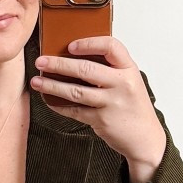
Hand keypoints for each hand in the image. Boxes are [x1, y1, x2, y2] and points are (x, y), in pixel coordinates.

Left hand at [31, 34, 165, 182]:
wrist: (145, 138)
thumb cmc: (134, 107)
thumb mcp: (129, 82)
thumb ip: (110, 69)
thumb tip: (76, 56)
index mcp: (129, 69)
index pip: (111, 46)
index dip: (89, 43)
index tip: (71, 45)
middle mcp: (122, 84)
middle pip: (86, 69)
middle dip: (59, 64)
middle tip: (41, 61)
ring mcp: (111, 103)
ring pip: (75, 91)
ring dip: (52, 85)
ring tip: (37, 81)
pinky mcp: (101, 120)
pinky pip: (75, 110)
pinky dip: (59, 105)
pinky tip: (48, 100)